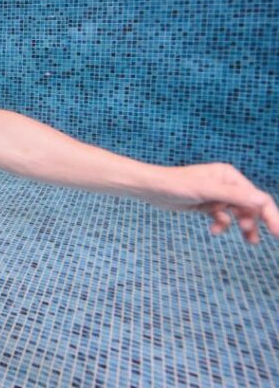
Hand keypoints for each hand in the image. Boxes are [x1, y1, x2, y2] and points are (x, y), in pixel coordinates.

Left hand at [141, 163, 278, 244]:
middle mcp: (226, 184)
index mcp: (229, 176)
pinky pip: (222, 217)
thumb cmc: (176, 185)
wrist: (151, 188)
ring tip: (250, 241)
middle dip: (256, 222)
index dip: (270, 215)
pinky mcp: (206, 204)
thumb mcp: (207, 191)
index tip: (278, 233)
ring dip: (243, 226)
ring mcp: (216, 195)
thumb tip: (263, 201)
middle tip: (258, 241)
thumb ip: (235, 196)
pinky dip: (222, 224)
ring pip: (237, 213)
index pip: (257, 197)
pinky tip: (214, 231)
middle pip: (250, 205)